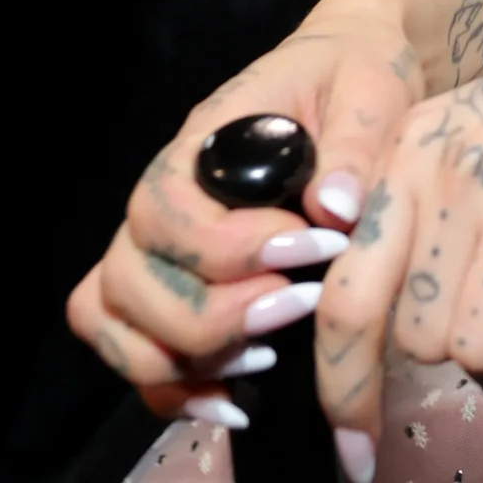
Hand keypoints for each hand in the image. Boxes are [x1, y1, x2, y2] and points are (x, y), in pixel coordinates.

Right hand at [67, 18, 421, 420]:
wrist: (346, 82)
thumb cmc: (353, 82)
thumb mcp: (370, 92)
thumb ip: (355, 143)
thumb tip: (335, 209)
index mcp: (199, 146)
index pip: (167, 210)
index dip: (231, 248)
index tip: (315, 250)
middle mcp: (161, 201)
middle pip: (128, 279)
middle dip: (210, 315)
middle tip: (297, 309)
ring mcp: (157, 248)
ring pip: (113, 321)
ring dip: (182, 359)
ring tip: (268, 355)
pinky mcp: (172, 288)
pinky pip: (133, 352)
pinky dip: (172, 391)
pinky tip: (239, 400)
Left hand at [313, 8, 482, 454]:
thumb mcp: (474, 143)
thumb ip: (424, 222)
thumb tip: (388, 335)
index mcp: (411, 152)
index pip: (346, 294)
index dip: (343, 388)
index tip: (356, 454)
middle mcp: (456, 167)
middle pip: (419, 336)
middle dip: (464, 360)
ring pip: (481, 344)